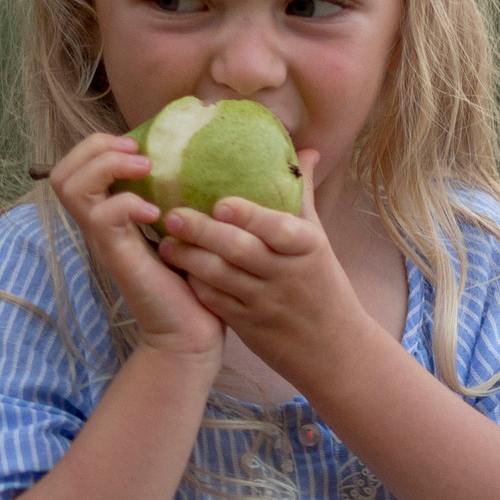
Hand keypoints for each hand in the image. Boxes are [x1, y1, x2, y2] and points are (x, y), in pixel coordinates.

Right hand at [43, 133, 221, 363]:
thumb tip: (187, 158)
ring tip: (144, 172)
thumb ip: (171, 196)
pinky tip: (154, 214)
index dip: (98, 146)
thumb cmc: (191, 281)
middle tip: (139, 157)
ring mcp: (103, 241)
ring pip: (70, 187)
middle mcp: (97, 225)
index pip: (73, 167)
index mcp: (107, 215)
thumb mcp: (178, 228)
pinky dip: (126, 203)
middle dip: (97, 149)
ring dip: (107, 167)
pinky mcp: (117, 256)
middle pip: (62, 172)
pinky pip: (102, 216)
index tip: (138, 149)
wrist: (191, 331)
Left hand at [154, 148, 366, 390]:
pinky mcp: (247, 326)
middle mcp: (286, 275)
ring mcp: (265, 303)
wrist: (333, 350)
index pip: (278, 228)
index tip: (220, 202)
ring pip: (220, 277)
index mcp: (307, 248)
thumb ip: (303, 196)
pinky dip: (195, 284)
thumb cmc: (323, 284)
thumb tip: (306, 150)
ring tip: (165, 241)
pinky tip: (178, 269)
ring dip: (189, 258)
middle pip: (240, 250)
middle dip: (203, 232)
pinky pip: (215, 302)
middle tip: (172, 214)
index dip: (248, 216)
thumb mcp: (319, 241)